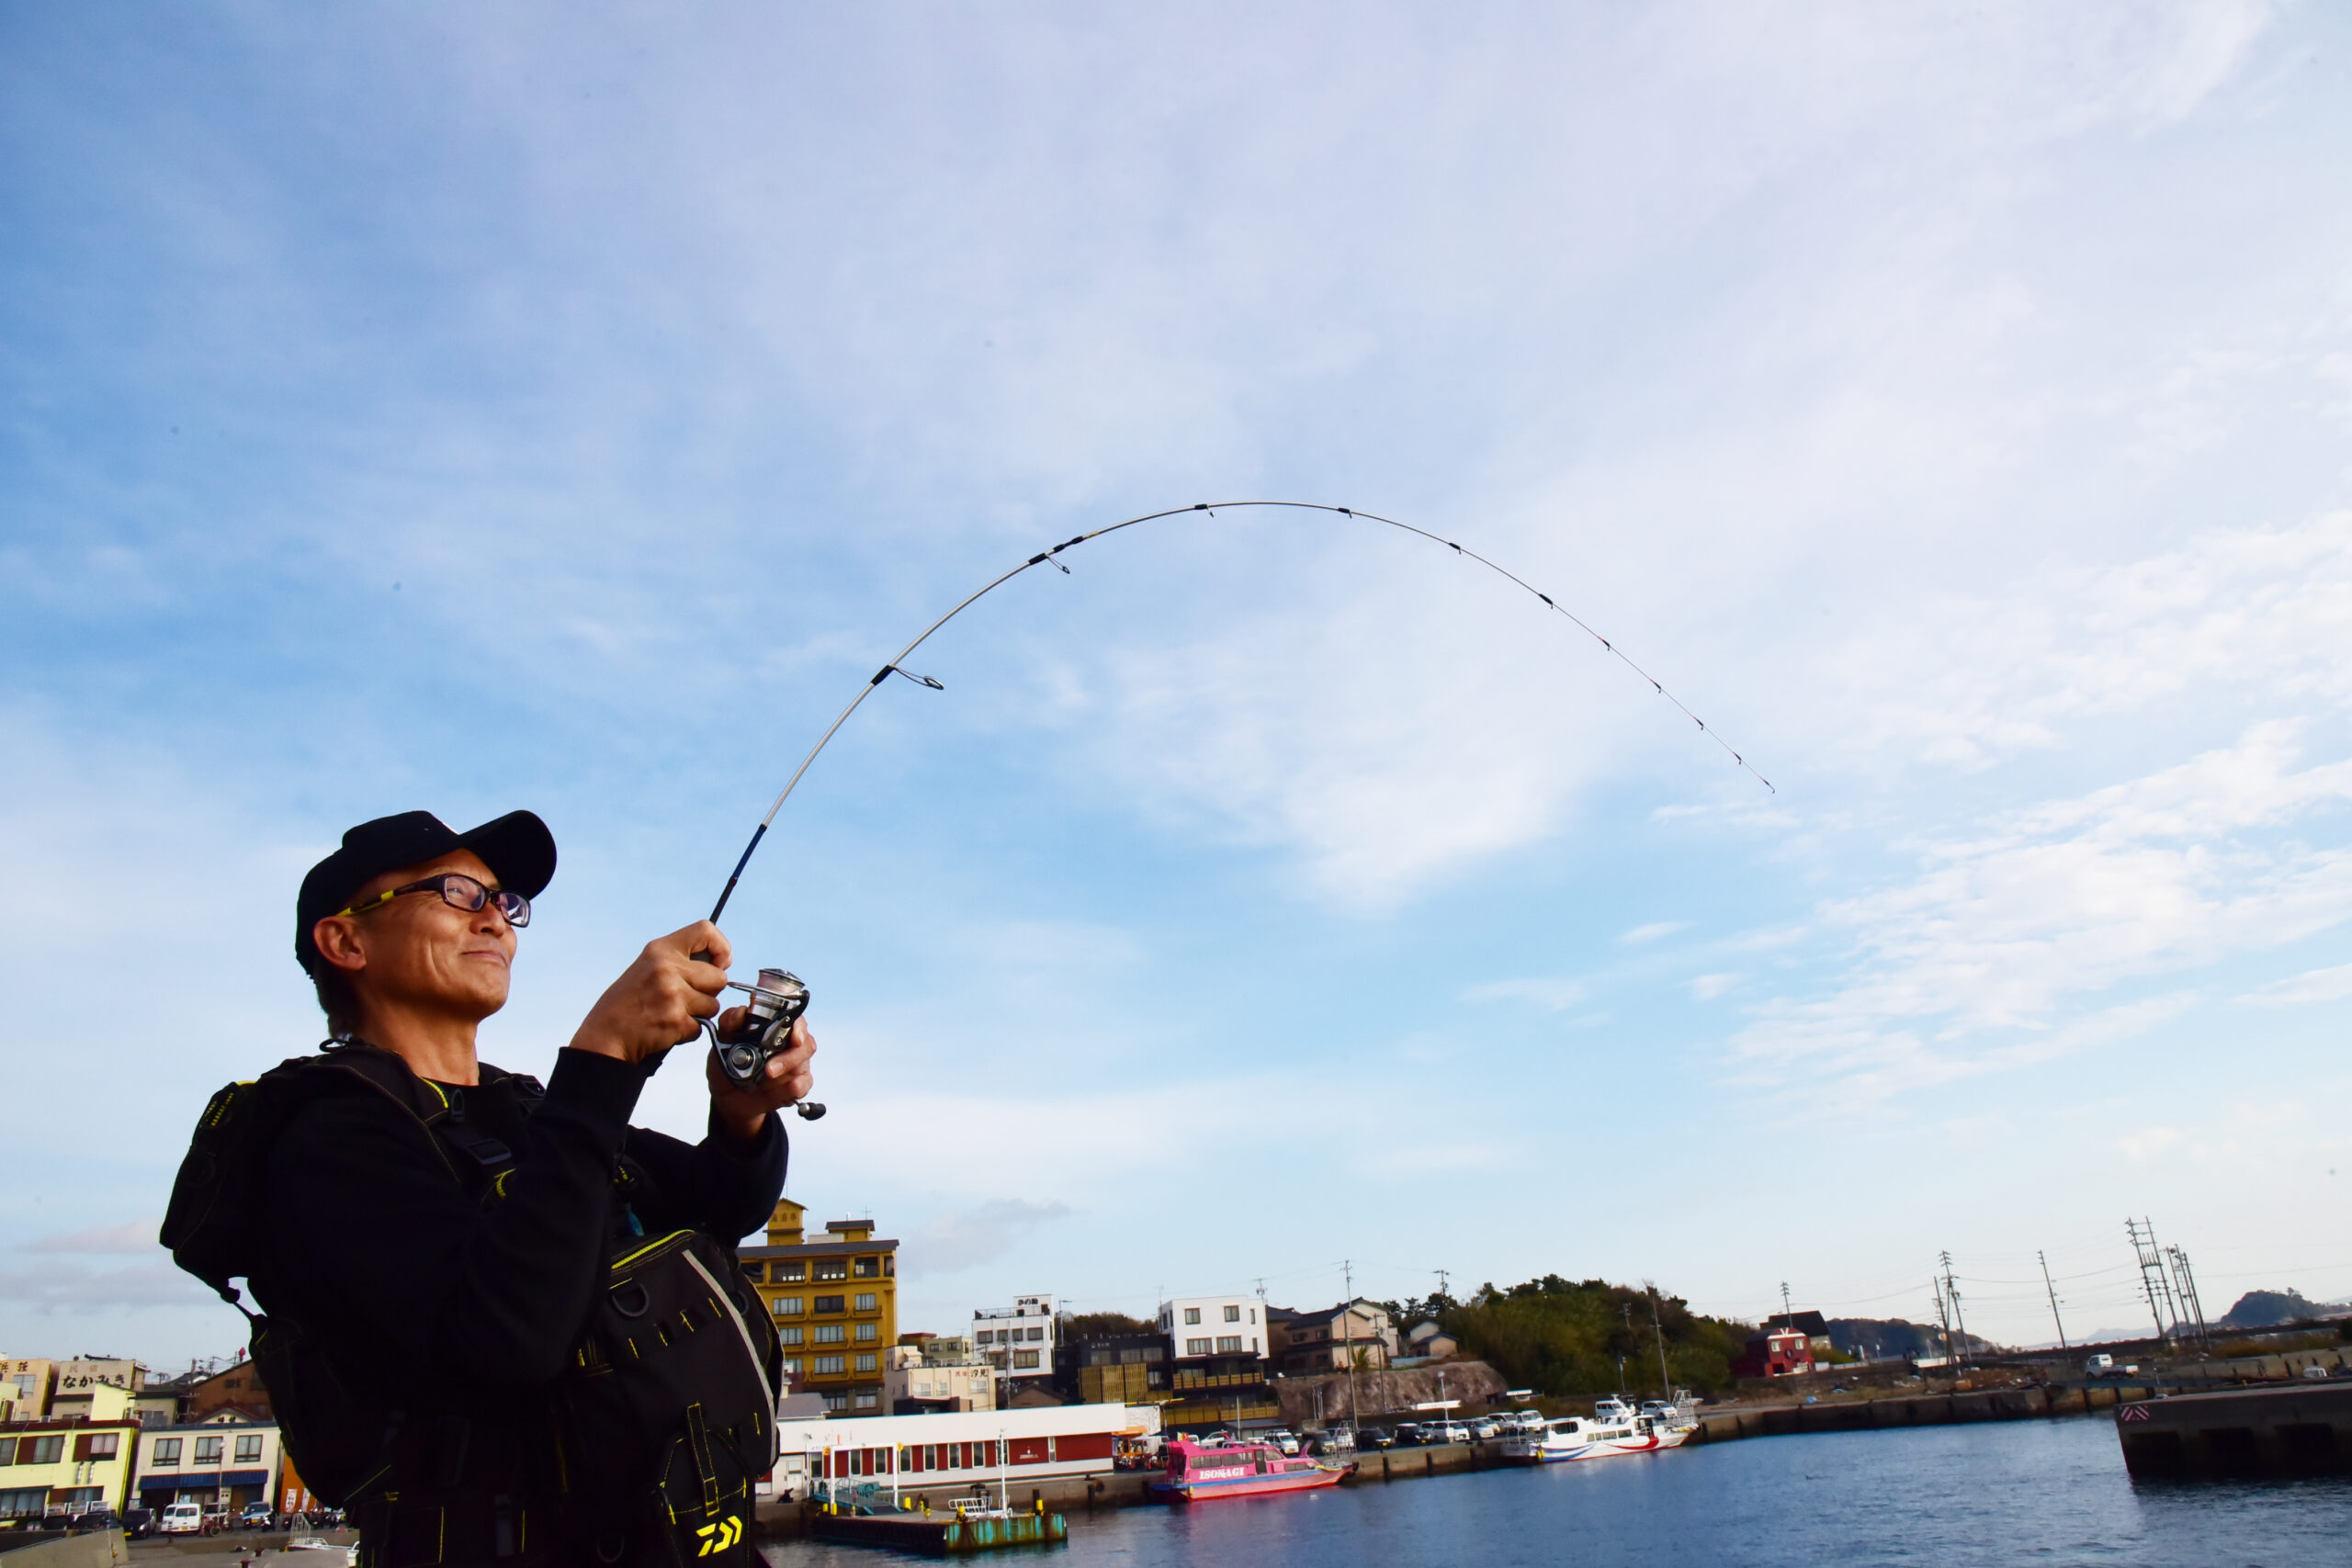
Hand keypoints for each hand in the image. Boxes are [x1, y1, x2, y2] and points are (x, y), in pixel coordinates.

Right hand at [569, 921, 731, 1065]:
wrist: (605, 1036)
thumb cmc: (628, 1003)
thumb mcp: (648, 967)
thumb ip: (681, 960)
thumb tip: (723, 962)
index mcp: (660, 949)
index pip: (705, 929)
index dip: (720, 947)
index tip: (719, 963)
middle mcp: (667, 968)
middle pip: (719, 977)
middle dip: (709, 991)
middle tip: (685, 998)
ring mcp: (673, 995)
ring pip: (713, 1004)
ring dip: (699, 1013)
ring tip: (671, 1012)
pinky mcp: (676, 1021)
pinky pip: (701, 1026)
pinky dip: (688, 1031)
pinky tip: (667, 1028)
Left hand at [707, 1012, 816, 1145]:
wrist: (726, 1096)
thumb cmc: (726, 1064)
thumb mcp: (722, 1041)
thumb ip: (729, 1022)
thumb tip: (741, 1012)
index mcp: (774, 1026)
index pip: (795, 1018)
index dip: (799, 1026)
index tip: (795, 1036)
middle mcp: (788, 1042)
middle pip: (805, 1042)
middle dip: (790, 1056)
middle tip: (769, 1069)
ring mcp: (794, 1063)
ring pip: (804, 1062)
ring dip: (788, 1070)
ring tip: (768, 1077)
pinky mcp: (795, 1083)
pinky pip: (805, 1083)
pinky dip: (798, 1086)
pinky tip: (790, 1088)